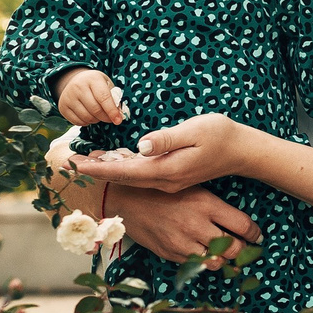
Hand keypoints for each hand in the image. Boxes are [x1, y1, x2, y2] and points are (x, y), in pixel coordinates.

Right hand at [54, 67, 127, 125]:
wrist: (75, 81)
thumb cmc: (95, 84)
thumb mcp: (106, 85)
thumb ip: (114, 98)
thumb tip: (119, 115)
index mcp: (93, 78)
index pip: (103, 97)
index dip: (112, 111)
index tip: (118, 120)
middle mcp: (78, 86)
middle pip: (95, 110)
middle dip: (105, 117)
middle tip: (109, 118)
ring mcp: (68, 97)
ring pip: (87, 117)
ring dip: (96, 120)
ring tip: (98, 115)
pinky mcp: (63, 107)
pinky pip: (78, 122)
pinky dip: (86, 123)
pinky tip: (88, 115)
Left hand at [69, 113, 255, 193]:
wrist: (242, 151)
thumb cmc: (220, 136)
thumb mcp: (193, 131)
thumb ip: (166, 139)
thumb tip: (141, 145)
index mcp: (166, 170)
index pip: (125, 171)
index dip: (99, 168)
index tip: (76, 164)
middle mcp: (165, 181)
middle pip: (124, 177)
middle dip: (97, 171)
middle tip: (70, 162)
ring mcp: (168, 181)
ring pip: (131, 178)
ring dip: (108, 169)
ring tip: (86, 161)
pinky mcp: (171, 177)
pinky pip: (141, 176)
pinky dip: (124, 168)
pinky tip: (114, 160)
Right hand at [106, 184, 259, 268]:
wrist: (126, 198)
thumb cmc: (162, 189)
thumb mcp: (192, 187)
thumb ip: (214, 206)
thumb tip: (237, 223)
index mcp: (206, 204)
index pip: (243, 225)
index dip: (254, 234)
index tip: (256, 236)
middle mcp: (197, 225)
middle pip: (234, 248)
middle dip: (242, 250)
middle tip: (243, 247)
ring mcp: (183, 242)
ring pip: (216, 262)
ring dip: (223, 259)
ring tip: (224, 254)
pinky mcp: (170, 253)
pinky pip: (195, 265)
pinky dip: (202, 262)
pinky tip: (203, 254)